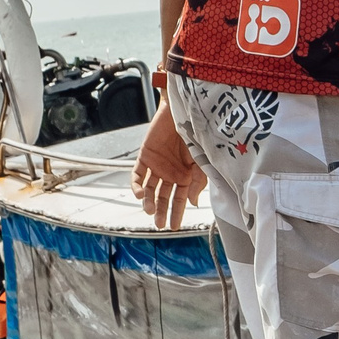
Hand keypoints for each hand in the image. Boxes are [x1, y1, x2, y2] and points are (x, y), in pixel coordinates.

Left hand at [132, 102, 206, 229]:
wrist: (182, 112)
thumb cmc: (196, 135)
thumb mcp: (202, 162)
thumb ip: (197, 182)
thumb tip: (192, 202)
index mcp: (185, 176)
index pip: (179, 200)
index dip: (176, 213)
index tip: (173, 226)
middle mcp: (170, 173)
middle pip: (163, 197)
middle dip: (161, 211)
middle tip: (160, 223)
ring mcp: (157, 165)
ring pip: (150, 189)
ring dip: (149, 200)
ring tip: (150, 210)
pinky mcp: (145, 157)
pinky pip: (138, 175)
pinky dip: (137, 185)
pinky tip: (140, 194)